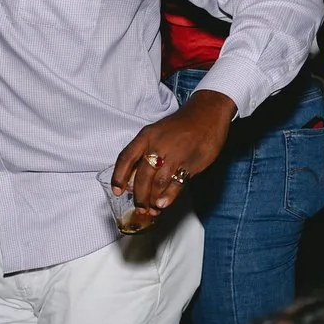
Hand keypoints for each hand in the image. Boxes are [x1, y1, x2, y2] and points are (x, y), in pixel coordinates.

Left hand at [110, 88, 236, 214]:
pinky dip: (168, 197)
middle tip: (139, 206)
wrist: (207, 115)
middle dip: (139, 195)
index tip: (116, 191)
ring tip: (152, 208)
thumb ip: (145, 153)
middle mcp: (158, 145)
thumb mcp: (157, 133)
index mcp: (146, 136)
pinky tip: (163, 203)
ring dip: (153, 199)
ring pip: (157, 183)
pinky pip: (176, 184)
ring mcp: (175, 154)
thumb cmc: (179, 127)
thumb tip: (133, 180)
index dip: (118, 176)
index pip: (126, 158)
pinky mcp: (190, 163)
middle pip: (142, 175)